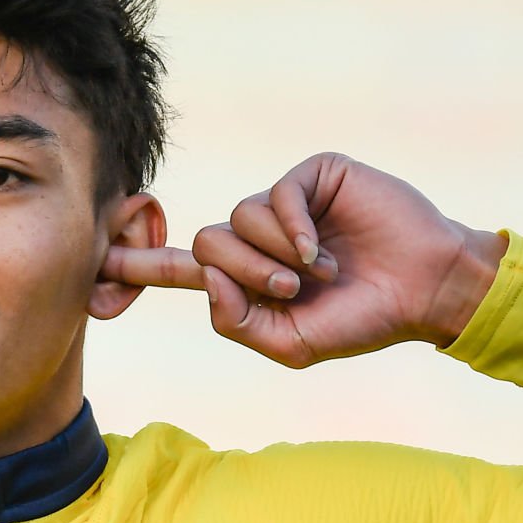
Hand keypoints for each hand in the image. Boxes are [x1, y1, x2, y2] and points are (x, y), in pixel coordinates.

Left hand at [100, 152, 504, 366]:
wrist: (425, 290)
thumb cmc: (363, 321)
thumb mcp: (292, 345)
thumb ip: (240, 324)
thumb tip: (207, 281)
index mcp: (248, 278)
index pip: (183, 270)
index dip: (140, 266)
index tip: (97, 265)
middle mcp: (258, 237)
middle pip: (206, 244)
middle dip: (243, 274)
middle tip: (289, 289)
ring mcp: (283, 205)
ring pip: (236, 221)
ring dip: (273, 256)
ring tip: (319, 272)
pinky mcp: (310, 177)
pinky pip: (273, 197)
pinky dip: (293, 231)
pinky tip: (321, 250)